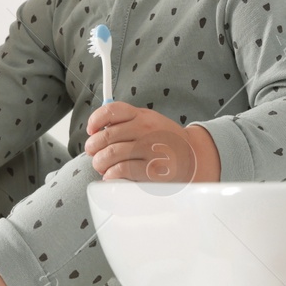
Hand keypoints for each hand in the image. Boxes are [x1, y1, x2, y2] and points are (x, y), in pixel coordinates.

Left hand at [84, 102, 221, 182]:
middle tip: (93, 153)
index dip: (95, 120)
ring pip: (110, 154)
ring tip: (101, 166)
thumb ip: (127, 121)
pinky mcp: (152, 169)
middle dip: (93, 147)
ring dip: (100, 162)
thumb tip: (98, 128)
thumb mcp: (149, 121)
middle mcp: (145, 130)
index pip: (111, 111)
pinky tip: (111, 175)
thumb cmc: (166, 140)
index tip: (91, 130)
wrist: (194, 155)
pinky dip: (111, 174)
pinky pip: (121, 170)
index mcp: (142, 115)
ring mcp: (149, 149)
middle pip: (106, 136)